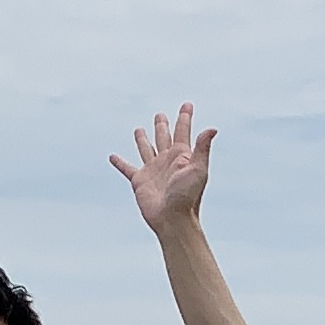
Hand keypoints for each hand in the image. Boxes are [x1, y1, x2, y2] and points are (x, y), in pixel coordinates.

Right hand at [110, 105, 214, 231]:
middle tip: (160, 115)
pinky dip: (120, 163)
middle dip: (162, 125)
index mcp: (182, 156)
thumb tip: (212, 129)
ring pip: (146, 149)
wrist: (173, 219)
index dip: (185, 117)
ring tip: (138, 129)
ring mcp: (153, 170)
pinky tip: (113, 156)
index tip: (187, 104)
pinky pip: (127, 168)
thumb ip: (202, 148)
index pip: (183, 131)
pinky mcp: (139, 181)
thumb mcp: (198, 170)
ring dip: (142, 139)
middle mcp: (167, 161)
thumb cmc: (188, 196)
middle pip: (163, 137)